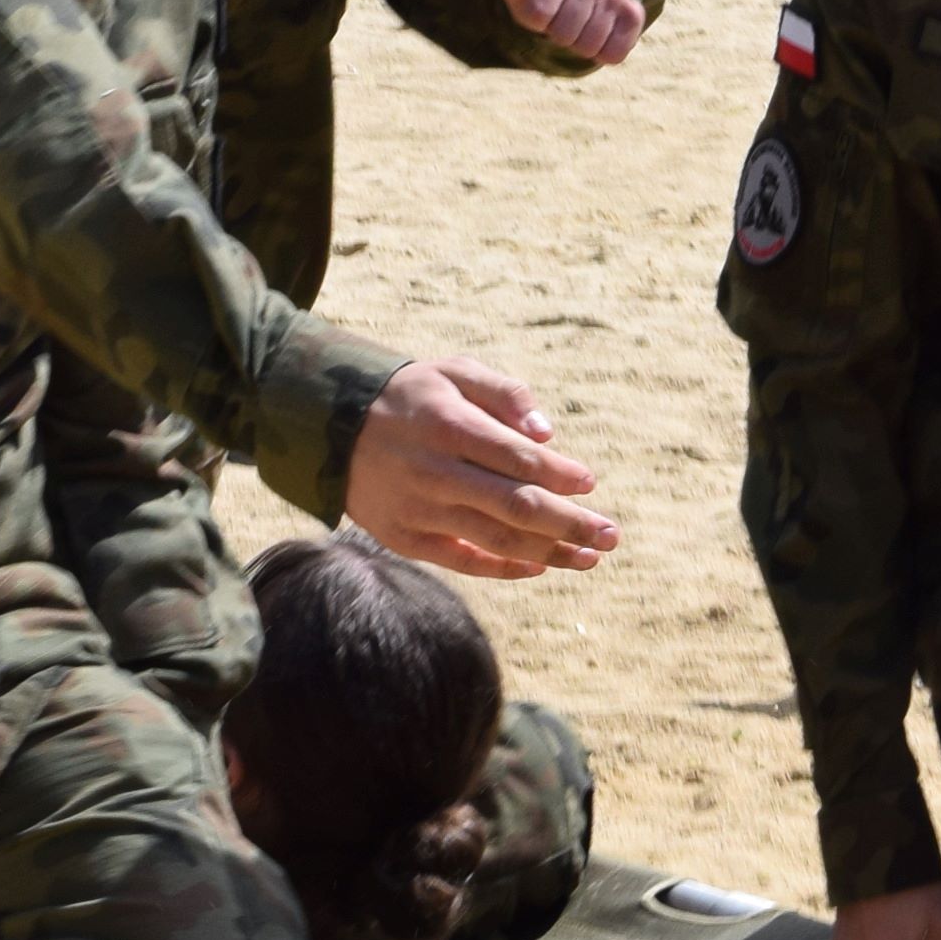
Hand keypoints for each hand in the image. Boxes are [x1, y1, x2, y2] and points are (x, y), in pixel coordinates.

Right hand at [343, 360, 612, 576]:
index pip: (518, 459)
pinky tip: (540, 566)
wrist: (328, 425)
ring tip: (589, 557)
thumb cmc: (410, 394)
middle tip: (612, 536)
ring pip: (496, 541)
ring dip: (550, 553)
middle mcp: (433, 471)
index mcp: (448, 424)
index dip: (560, 474)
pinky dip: (505, 568)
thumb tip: (548, 436)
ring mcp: (418, 509)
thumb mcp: (454, 372)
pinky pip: (463, 561)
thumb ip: (505, 395)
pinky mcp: (404, 537)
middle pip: (516, 507)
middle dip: (571, 524)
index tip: (589, 482)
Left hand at [499, 0, 647, 65]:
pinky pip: (615, 53)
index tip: (542, 13)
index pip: (538, 14)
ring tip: (580, 28)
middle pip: (564, 35)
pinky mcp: (633, 13)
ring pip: (589, 46)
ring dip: (580, 45)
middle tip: (562, 23)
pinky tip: (599, 36)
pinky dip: (603, 53)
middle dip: (558, 35)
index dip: (536, 23)